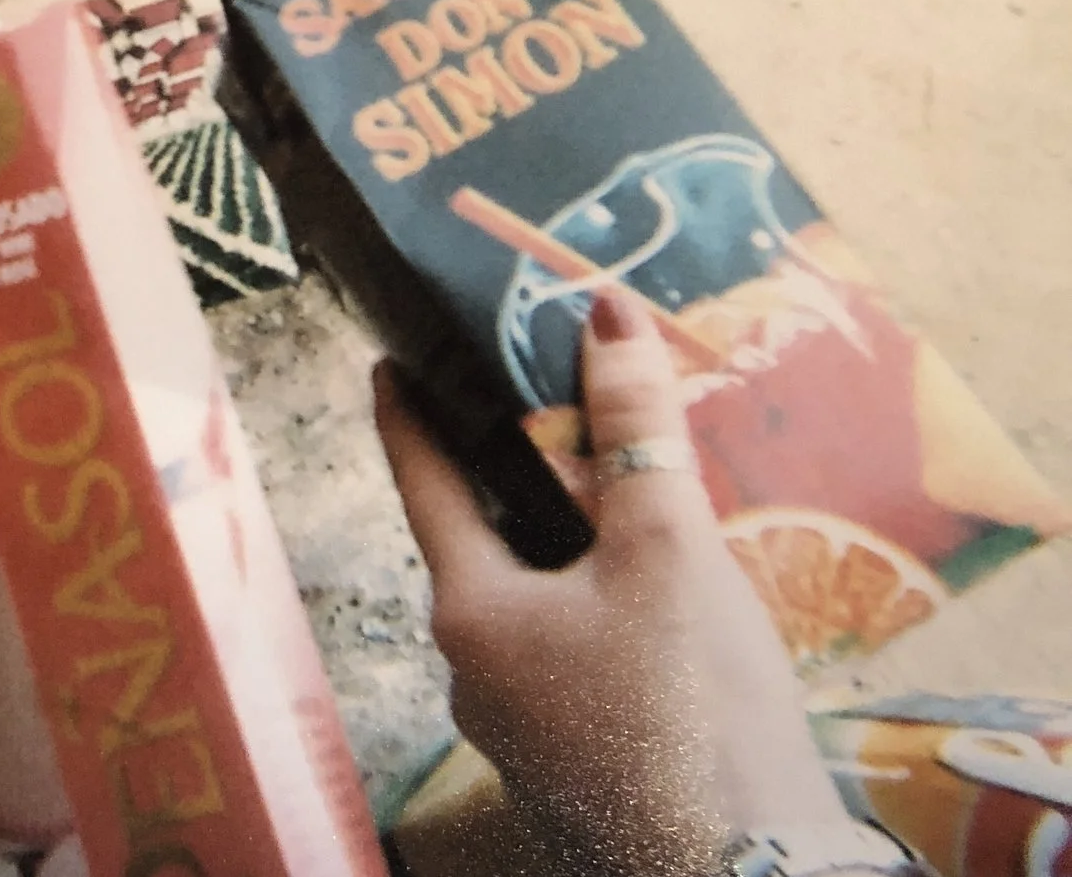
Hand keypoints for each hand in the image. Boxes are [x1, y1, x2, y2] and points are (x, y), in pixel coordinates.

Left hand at [375, 290, 851, 876]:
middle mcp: (474, 671)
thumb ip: (636, 430)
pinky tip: (667, 611)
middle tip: (567, 424)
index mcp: (470, 611)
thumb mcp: (670, 549)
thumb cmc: (695, 711)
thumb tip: (608, 318)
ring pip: (538, 606)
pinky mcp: (575, 765)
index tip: (389, 363)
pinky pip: (576, 661)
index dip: (411, 414)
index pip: (424, 483)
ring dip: (578, 557)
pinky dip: (608, 618)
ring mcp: (520, 728)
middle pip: (489, 544)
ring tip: (643, 512)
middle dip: (529, 486)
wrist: (749, 873)